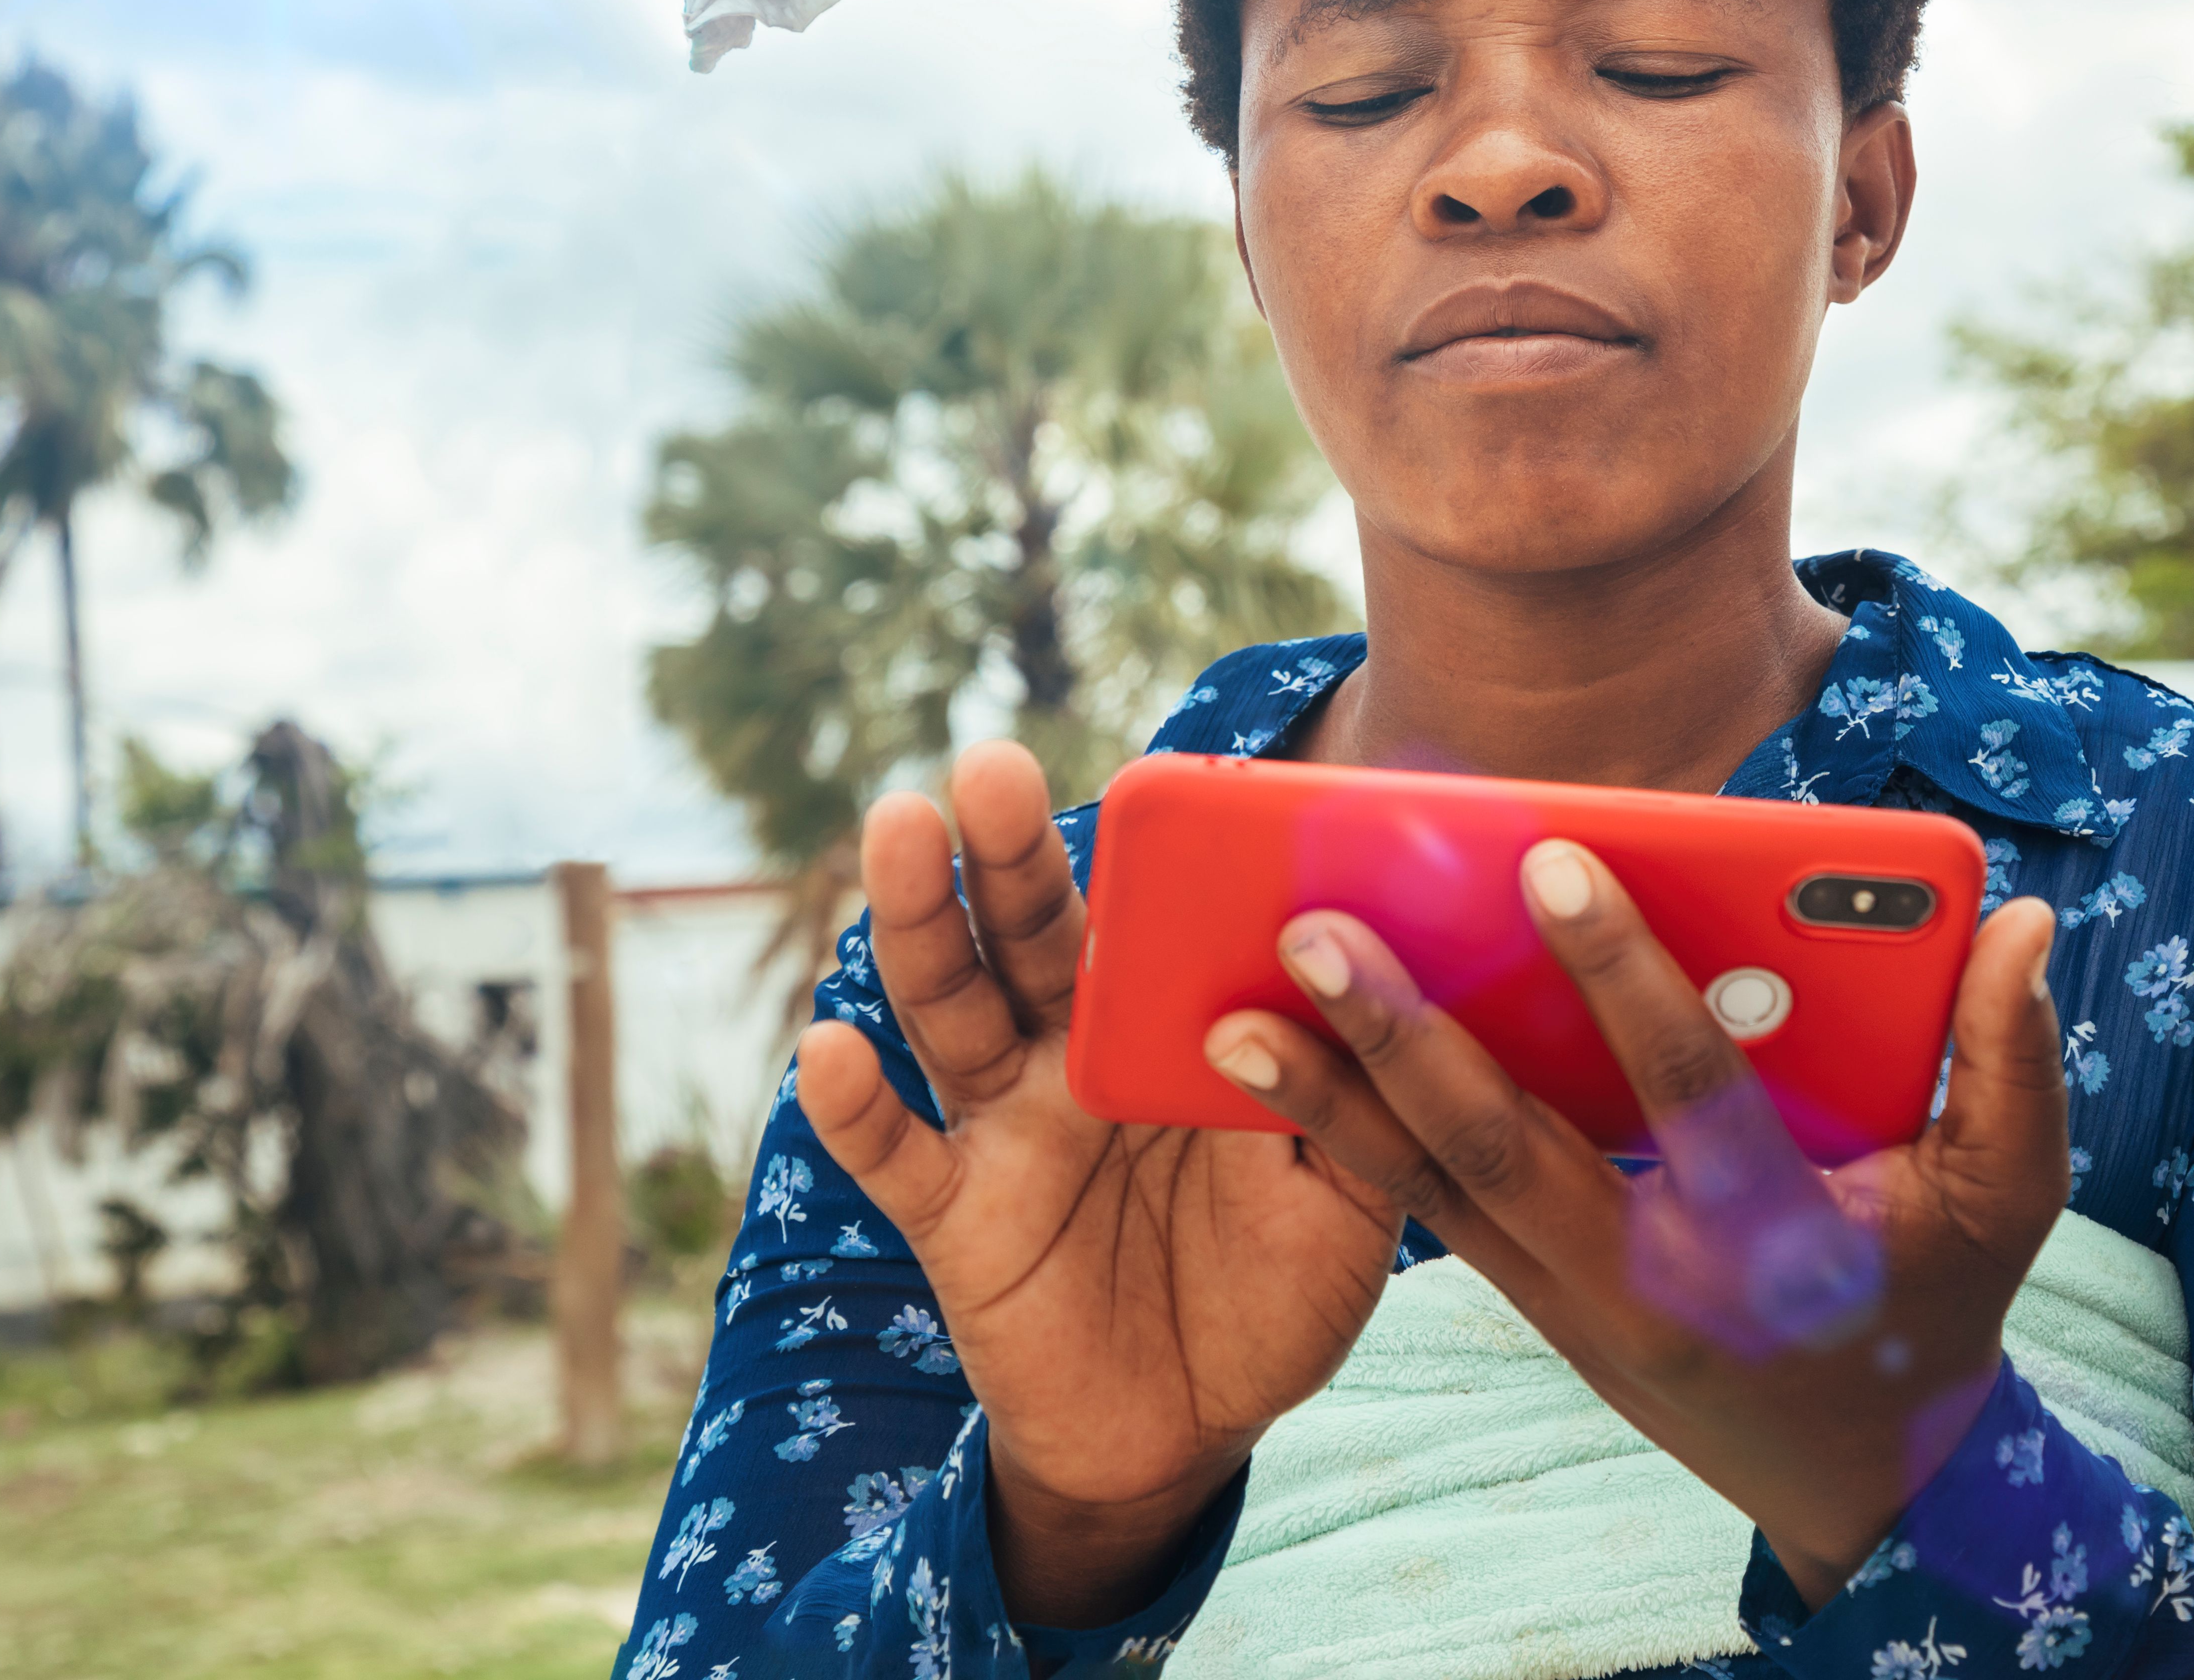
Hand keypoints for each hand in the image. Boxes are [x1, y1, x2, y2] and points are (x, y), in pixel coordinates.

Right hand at [796, 743, 1401, 1627]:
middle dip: (1008, 853)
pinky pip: (897, 1157)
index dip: (1139, 854)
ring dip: (921, 923)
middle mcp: (1074, 1056)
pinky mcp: (958, 1219)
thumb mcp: (1351, 1194)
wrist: (1199, 1429)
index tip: (1145, 774)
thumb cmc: (1278, 1287)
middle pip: (1030, 936)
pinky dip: (855, 1108)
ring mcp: (1009, 1130)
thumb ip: (1358, 1095)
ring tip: (901, 830)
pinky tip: (832, 1048)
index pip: (1143, 920)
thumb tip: (1361, 979)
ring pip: (951, 1010)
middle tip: (990, 765)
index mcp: (1166, 1030)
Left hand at [1201, 841, 2066, 1608]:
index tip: (1548, 860)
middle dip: (1403, 1039)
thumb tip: (2023, 924)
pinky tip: (1272, 1076)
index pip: (1682, 1091)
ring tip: (1229, 1019)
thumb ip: (2012, 1060)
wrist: (1863, 1475)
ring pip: (1433, 1194)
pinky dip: (1348, 1144)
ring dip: (1329, 1103)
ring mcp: (1575, 1303)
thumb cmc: (1939, 1301)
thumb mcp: (2008, 1196)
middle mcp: (1649, 1276)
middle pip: (1505, 1149)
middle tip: (1312, 933)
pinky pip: (1426, 1218)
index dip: (1619, 974)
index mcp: (1769, 1234)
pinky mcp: (1533, 1305)